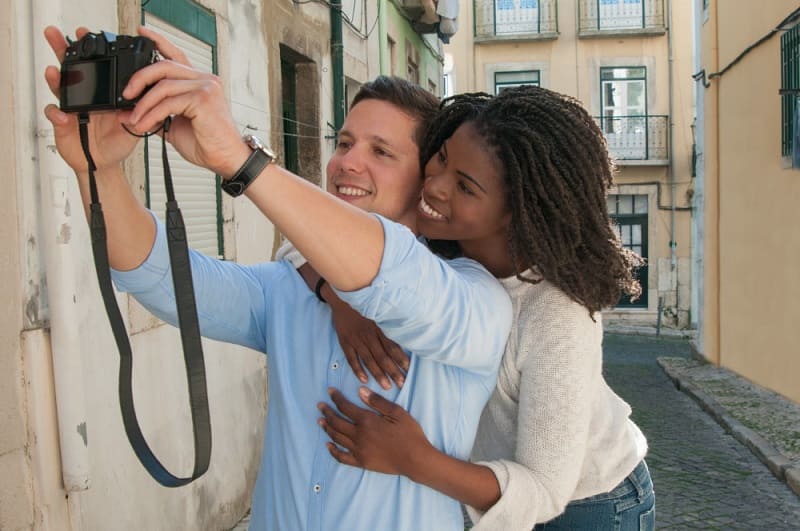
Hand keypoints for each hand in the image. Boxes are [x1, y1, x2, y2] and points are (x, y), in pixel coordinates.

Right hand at [43, 26, 139, 173]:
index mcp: (103, 93)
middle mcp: (85, 96)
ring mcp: (72, 108)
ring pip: (59, 88)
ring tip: (53, 71)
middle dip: (62, 50)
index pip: (94, 66)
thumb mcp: (135, 127)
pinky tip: (61, 115)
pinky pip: (54, 115)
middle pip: (71, 69)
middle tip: (56, 34)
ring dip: (55, 79)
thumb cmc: (118, 142)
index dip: (87, 50)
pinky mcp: (62, 123)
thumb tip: (146, 102)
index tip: (85, 33)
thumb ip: (140, 114)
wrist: (105, 164)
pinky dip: (56, 113)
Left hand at [121, 30, 249, 177]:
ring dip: (143, 104)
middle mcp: (205, 80)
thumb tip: (125, 113)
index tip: (142, 33)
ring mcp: (206, 87)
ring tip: (133, 119)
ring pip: (163, 86)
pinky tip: (144, 125)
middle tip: (126, 95)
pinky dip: (151, 114)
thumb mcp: (173, 126)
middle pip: (164, 65)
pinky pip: (168, 102)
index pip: (176, 56)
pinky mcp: (204, 99)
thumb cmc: (207, 143)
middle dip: (139, 78)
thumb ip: (153, 115)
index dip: (159, 42)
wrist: (226, 159)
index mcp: (199, 82)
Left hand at [318, 387, 432, 475]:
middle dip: (327, 412)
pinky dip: (333, 450)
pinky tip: (328, 445)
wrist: (415, 459)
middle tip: (320, 406)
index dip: (336, 398)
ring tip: (321, 421)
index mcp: (367, 421)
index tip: (330, 391)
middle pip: (337, 422)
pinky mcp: (361, 462)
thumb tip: (360, 391)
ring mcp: (358, 450)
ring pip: (337, 437)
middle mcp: (359, 435)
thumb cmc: (409, 433)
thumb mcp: (397, 412)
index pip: (345, 407)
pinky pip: (342, 456)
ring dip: (327, 428)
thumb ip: (377, 402)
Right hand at [329, 298, 408, 388]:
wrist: (343, 297)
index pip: (392, 346)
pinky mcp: (345, 342)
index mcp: (379, 328)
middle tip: (401, 384)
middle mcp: (369, 335)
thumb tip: (404, 335)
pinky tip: (364, 379)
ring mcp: (356, 339)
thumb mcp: (379, 310)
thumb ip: (388, 324)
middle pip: (382, 356)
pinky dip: (357, 369)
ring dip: (378, 374)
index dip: (400, 359)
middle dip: (393, 371)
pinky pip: (351, 358)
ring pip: (369, 360)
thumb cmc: (364, 305)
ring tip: (386, 386)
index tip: (408, 370)